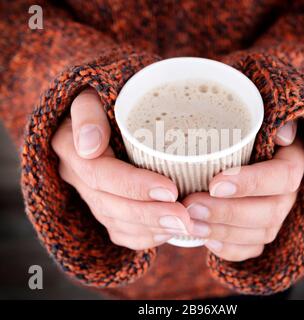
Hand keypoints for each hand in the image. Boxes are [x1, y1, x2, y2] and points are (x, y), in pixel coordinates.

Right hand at [52, 88, 191, 249]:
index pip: (99, 173)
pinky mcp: (102, 207)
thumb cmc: (109, 98)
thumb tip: (89, 146)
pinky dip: (144, 237)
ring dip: (150, 228)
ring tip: (184, 226)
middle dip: (149, 213)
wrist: (109, 113)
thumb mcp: (94, 93)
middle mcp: (76, 174)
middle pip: (109, 203)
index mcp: (69, 145)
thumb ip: (88, 112)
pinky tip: (167, 233)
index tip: (170, 189)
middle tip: (184, 217)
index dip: (133, 185)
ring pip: (115, 222)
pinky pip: (118, 233)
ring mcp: (88, 194)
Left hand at [183, 121, 303, 261]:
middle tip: (191, 206)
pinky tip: (206, 240)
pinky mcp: (263, 231)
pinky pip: (253, 250)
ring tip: (190, 223)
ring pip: (261, 233)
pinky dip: (229, 249)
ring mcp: (278, 214)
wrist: (239, 147)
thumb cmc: (244, 128)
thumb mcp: (257, 114)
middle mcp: (290, 191)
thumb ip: (274, 116)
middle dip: (228, 212)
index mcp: (293, 160)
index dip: (252, 183)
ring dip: (223, 231)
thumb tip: (284, 134)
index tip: (215, 183)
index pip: (284, 176)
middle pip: (271, 211)